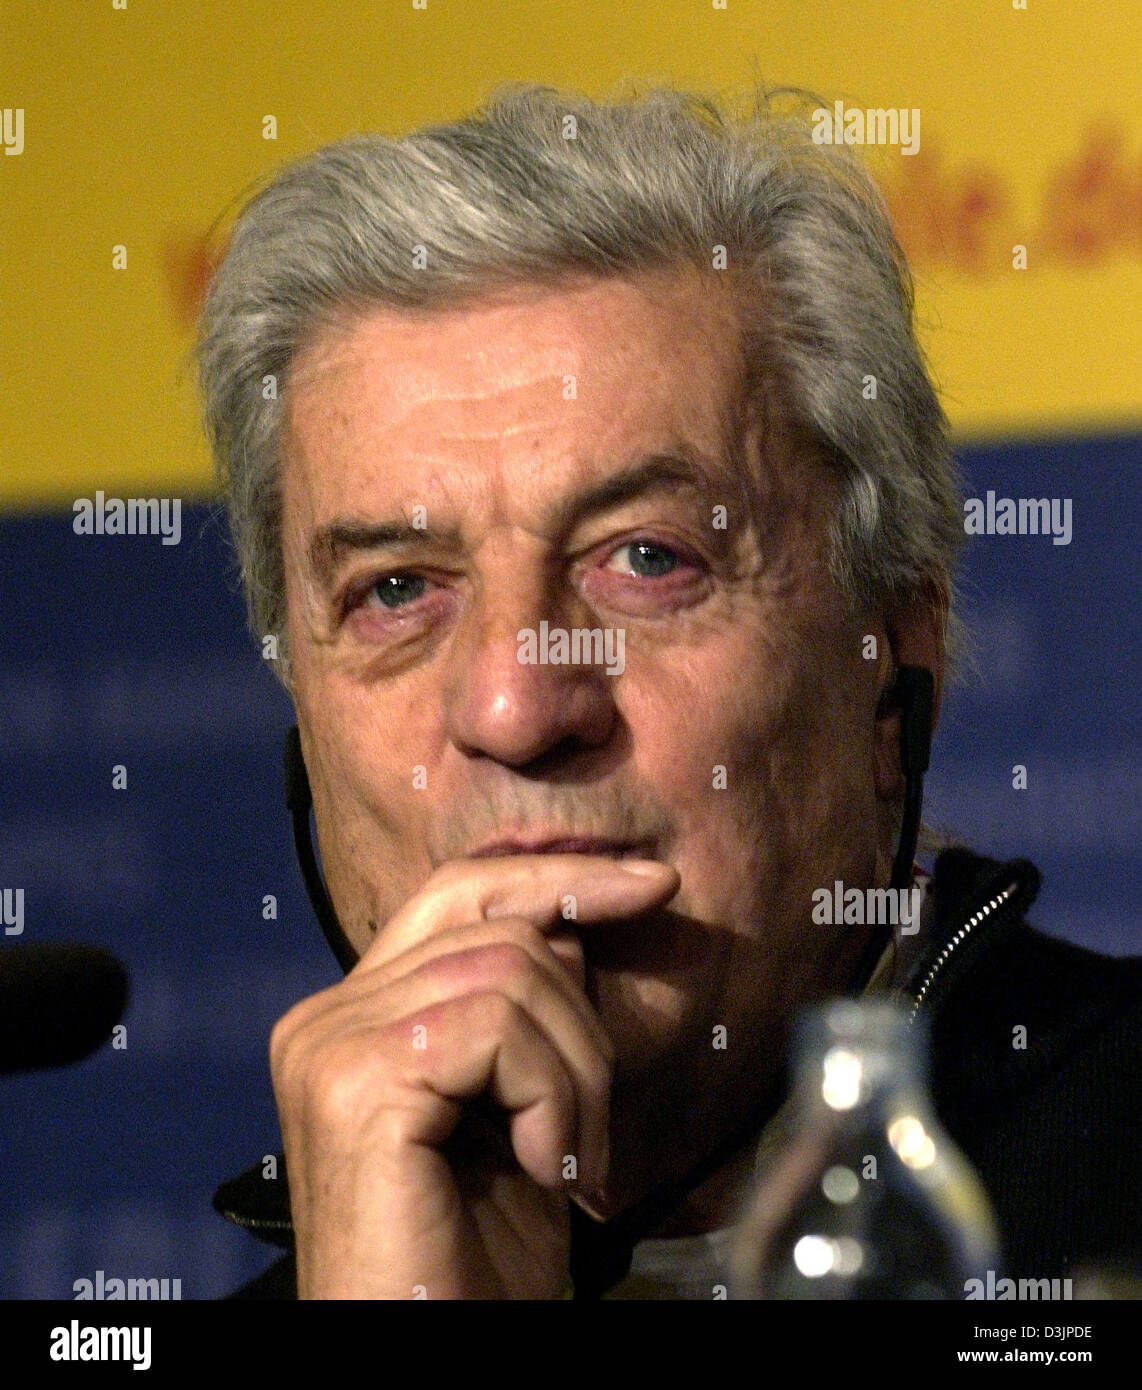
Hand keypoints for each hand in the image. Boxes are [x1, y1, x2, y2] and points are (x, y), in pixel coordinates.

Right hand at [269, 853, 679, 1297]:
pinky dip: (550, 1098)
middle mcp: (324, 1019)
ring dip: (573, 1075)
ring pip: (512, 972)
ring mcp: (331, 1045)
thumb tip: (570, 930)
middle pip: (499, 930)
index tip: (650, 884)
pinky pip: (498, 1028)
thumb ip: (521, 1014)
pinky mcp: (357, 1082)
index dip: (555, 878)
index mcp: (351, 1019)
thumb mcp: (515, 1112)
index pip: (457, 895)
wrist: (426, 1352)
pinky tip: (540, 1168)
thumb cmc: (470, 1262)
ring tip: (564, 1162)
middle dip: (580, 1025)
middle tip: (588, 1137)